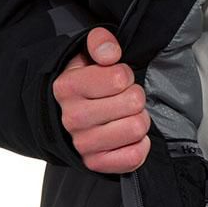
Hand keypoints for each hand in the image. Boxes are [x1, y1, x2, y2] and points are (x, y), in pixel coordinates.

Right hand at [52, 27, 150, 173]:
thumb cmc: (88, 86)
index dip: (126, 76)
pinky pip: (134, 155)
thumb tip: (110, 54)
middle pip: (134, 103)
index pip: (120, 77)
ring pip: (137, 128)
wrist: (72, 119)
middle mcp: (72, 117)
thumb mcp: (89, 56)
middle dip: (136, 98)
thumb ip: (101, 43)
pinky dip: (140, 145)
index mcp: (67, 87)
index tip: (117, 80)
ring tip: (127, 117)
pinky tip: (129, 138)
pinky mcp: (96, 164)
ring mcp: (83, 144)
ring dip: (140, 121)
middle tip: (125, 100)